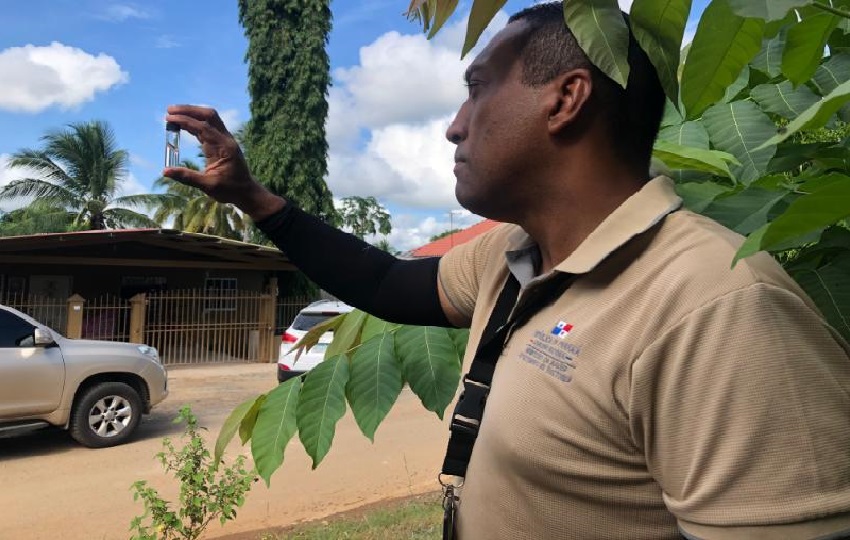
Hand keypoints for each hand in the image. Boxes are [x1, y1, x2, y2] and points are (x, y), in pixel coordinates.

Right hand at [163, 105, 284, 219]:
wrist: (247, 192)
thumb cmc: (230, 191)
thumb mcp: (208, 186)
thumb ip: (187, 177)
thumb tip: (165, 171)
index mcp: (224, 148)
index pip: (203, 128)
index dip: (185, 120)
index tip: (169, 117)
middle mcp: (226, 140)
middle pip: (209, 115)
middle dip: (189, 110)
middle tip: (169, 110)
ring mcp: (226, 140)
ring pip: (210, 118)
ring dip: (193, 113)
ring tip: (174, 113)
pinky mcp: (223, 142)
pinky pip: (210, 126)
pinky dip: (197, 122)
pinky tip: (185, 123)